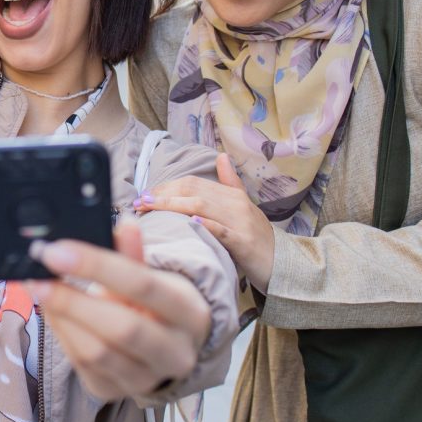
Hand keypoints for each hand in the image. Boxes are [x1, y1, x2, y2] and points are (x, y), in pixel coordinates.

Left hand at [23, 215, 211, 401]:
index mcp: (190, 313)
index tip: (57, 251)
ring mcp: (147, 379)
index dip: (97, 266)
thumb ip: (133, 252)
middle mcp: (176, 353)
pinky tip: (52, 312)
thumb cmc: (156, 302)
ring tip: (40, 289)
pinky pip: (81, 365)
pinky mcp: (116, 392)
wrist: (168, 347)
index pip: (143, 285)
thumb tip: (123, 223)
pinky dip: (61, 335)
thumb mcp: (152, 274)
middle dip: (73, 300)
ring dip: (61, 318)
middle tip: (38, 276)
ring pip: (97, 352)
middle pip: (122, 327)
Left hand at [140, 153, 274, 290]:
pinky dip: (206, 225)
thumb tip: (221, 157)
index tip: (145, 195)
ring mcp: (241, 223)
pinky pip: (223, 231)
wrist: (282, 264)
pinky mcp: (244, 243)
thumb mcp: (243, 208)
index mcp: (232, 195)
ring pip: (202, 207)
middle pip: (193, 191)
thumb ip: (230, 183)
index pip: (192, 183)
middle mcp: (236, 205)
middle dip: (163, 195)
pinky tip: (190, 222)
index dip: (166, 187)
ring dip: (172, 206)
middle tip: (139, 203)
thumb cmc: (256, 238)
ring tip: (151, 208)